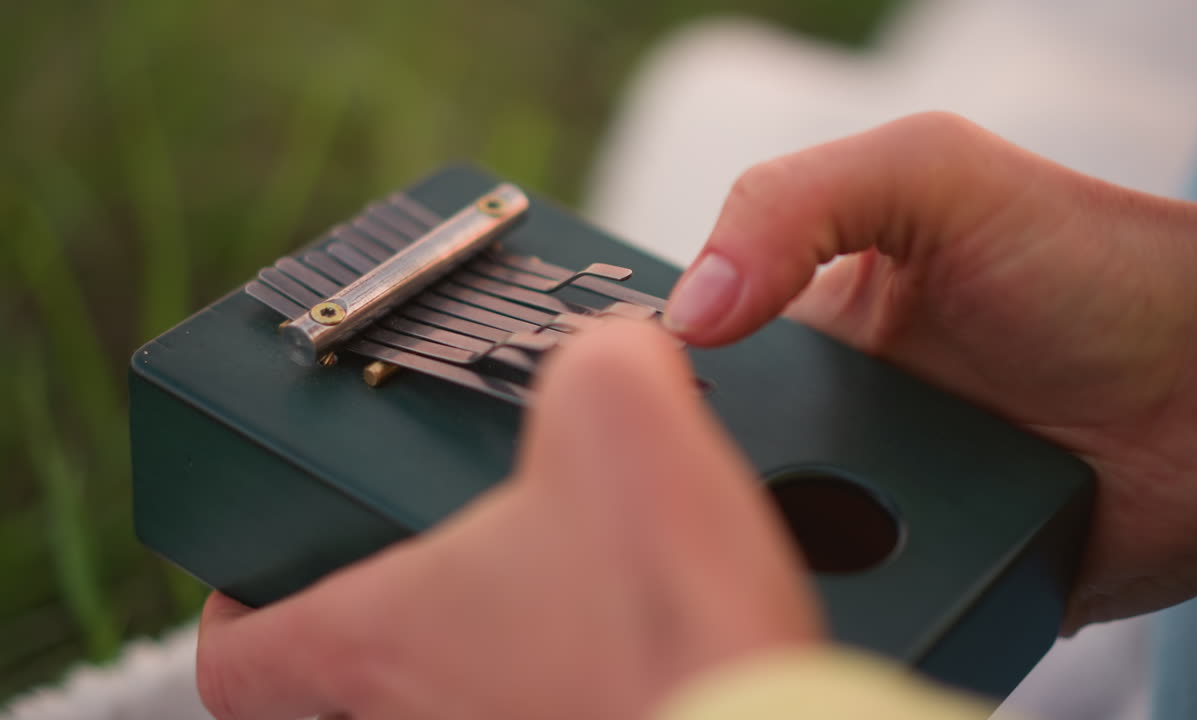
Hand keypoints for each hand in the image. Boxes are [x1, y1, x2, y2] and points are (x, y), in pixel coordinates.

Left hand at [197, 321, 820, 719]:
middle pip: (343, 686)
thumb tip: (622, 348)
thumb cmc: (669, 620)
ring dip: (480, 645)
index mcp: (390, 634)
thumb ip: (601, 348)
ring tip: (551, 574)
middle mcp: (427, 715)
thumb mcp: (621, 410)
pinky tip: (636, 619)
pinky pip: (544, 709)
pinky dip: (566, 671)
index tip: (259, 573)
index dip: (234, 608)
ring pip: (445, 704)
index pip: (237, 658)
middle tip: (427, 550)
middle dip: (377, 612)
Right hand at [664, 112, 1196, 631]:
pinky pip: (856, 600)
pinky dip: (833, 603)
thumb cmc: (1092, 259)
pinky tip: (825, 594)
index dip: (652, 373)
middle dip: (699, 476)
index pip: (694, 355)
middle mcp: (835, 413)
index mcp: (812, 320)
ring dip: (764, 545)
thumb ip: (795, 204)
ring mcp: (880, 499)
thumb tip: (690, 317)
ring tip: (749, 550)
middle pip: (721, 460)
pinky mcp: (927, 572)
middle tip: (667, 494)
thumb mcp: (929, 175)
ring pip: (776, 542)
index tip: (606, 399)